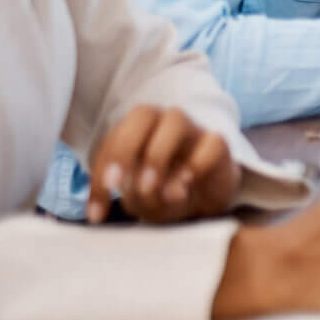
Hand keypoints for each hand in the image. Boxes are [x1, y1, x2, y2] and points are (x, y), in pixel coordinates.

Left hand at [86, 106, 239, 223]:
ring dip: (158, 155)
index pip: (114, 139)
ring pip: (175, 121)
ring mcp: (193, 130)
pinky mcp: (218, 144)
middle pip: (143, 114)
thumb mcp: (140, 200)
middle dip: (125, 149)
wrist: (204, 200)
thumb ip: (135, 195)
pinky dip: (196, 164)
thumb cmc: (164, 194)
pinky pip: (212, 142)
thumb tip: (148, 190)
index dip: (102, 169)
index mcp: (136, 132)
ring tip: (153, 189)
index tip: (100, 205)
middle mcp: (163, 123)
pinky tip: (186, 185)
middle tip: (119, 185)